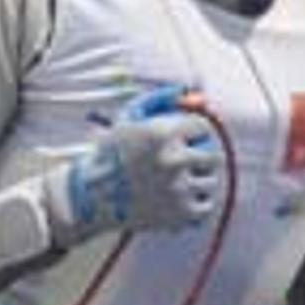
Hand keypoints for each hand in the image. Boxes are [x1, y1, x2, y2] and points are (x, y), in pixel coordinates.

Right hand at [59, 87, 222, 237]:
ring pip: (211, 182)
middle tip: (187, 164)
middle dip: (201, 158)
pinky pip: (206, 206)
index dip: (194, 133)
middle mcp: (173, 160)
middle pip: (213, 155)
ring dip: (199, 181)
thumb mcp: (127, 118)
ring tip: (179, 183)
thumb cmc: (111, 154)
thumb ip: (156, 99)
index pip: (202, 127)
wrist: (91, 198)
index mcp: (163, 133)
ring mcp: (178, 189)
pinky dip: (196, 204)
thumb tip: (183, 90)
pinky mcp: (180, 214)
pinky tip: (179, 199)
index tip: (184, 141)